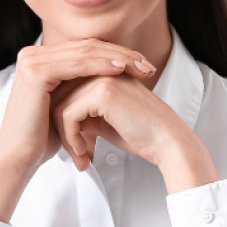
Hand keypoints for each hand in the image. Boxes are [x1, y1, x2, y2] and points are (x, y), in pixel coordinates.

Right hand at [0, 40, 155, 221]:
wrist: (18, 157)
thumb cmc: (42, 137)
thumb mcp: (65, 105)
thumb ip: (80, 87)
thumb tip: (112, 77)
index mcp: (39, 59)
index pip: (84, 49)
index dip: (115, 54)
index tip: (142, 65)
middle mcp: (32, 54)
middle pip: (86, 46)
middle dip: (120, 54)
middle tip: (147, 65)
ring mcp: (32, 60)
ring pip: (84, 52)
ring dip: (116, 58)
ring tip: (140, 67)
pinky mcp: (36, 71)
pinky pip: (76, 64)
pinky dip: (101, 65)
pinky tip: (120, 70)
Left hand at [50, 74, 218, 193]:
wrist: (168, 143)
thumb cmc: (139, 135)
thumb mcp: (104, 120)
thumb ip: (83, 112)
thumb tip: (58, 116)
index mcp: (103, 73)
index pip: (65, 90)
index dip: (62, 119)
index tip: (71, 145)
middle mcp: (102, 70)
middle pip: (59, 96)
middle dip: (61, 129)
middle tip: (75, 155)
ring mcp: (102, 78)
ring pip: (60, 106)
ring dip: (65, 136)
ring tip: (79, 156)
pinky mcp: (103, 93)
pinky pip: (69, 115)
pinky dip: (71, 137)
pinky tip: (83, 153)